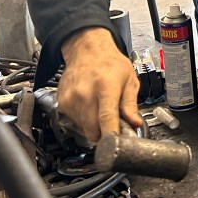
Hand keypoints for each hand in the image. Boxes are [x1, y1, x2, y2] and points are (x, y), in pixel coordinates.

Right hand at [58, 27, 141, 142]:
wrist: (87, 50)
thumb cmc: (110, 63)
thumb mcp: (129, 80)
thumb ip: (130, 104)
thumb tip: (135, 124)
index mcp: (105, 87)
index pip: (106, 118)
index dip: (111, 135)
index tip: (115, 147)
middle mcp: (85, 93)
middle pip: (93, 130)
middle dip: (104, 134)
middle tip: (114, 124)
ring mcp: (71, 99)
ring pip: (84, 128)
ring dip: (94, 125)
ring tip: (101, 108)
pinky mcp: (62, 103)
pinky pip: (75, 121)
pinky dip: (84, 119)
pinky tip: (90, 105)